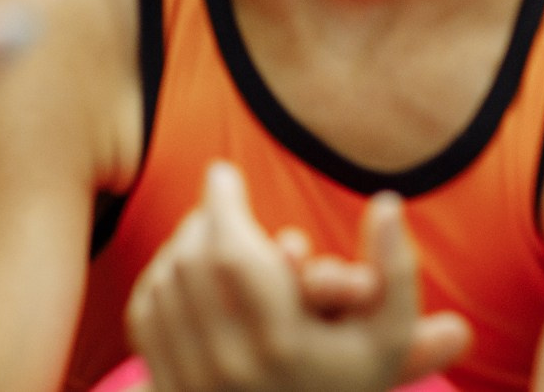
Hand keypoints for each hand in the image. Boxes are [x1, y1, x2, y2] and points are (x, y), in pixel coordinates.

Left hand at [128, 163, 471, 391]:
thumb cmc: (350, 383)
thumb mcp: (389, 336)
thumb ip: (396, 270)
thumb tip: (386, 202)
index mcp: (280, 343)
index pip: (229, 251)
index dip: (220, 202)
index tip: (224, 174)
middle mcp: (229, 364)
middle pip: (190, 261)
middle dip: (201, 220)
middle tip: (217, 200)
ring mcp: (192, 380)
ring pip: (164, 284)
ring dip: (180, 246)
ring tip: (203, 231)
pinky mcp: (169, 389)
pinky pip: (147, 315)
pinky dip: (160, 280)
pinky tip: (182, 269)